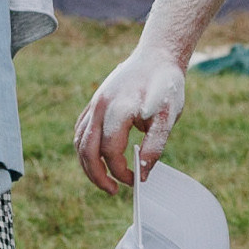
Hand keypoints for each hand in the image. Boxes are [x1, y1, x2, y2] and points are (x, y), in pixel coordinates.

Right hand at [74, 46, 186, 192]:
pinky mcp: (94, 103)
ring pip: (80, 141)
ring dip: (88, 165)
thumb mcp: (169, 118)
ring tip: (105, 180)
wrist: (157, 57)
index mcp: (119, 108)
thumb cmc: (166, 86)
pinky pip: (81, 130)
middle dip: (98, 175)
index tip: (134, 179)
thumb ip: (155, 147)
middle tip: (113, 191)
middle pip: (87, 150)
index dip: (120, 171)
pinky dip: (85, 148)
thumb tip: (143, 173)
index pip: (110, 150)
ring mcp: (94, 103)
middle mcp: (101, 106)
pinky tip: (98, 159)